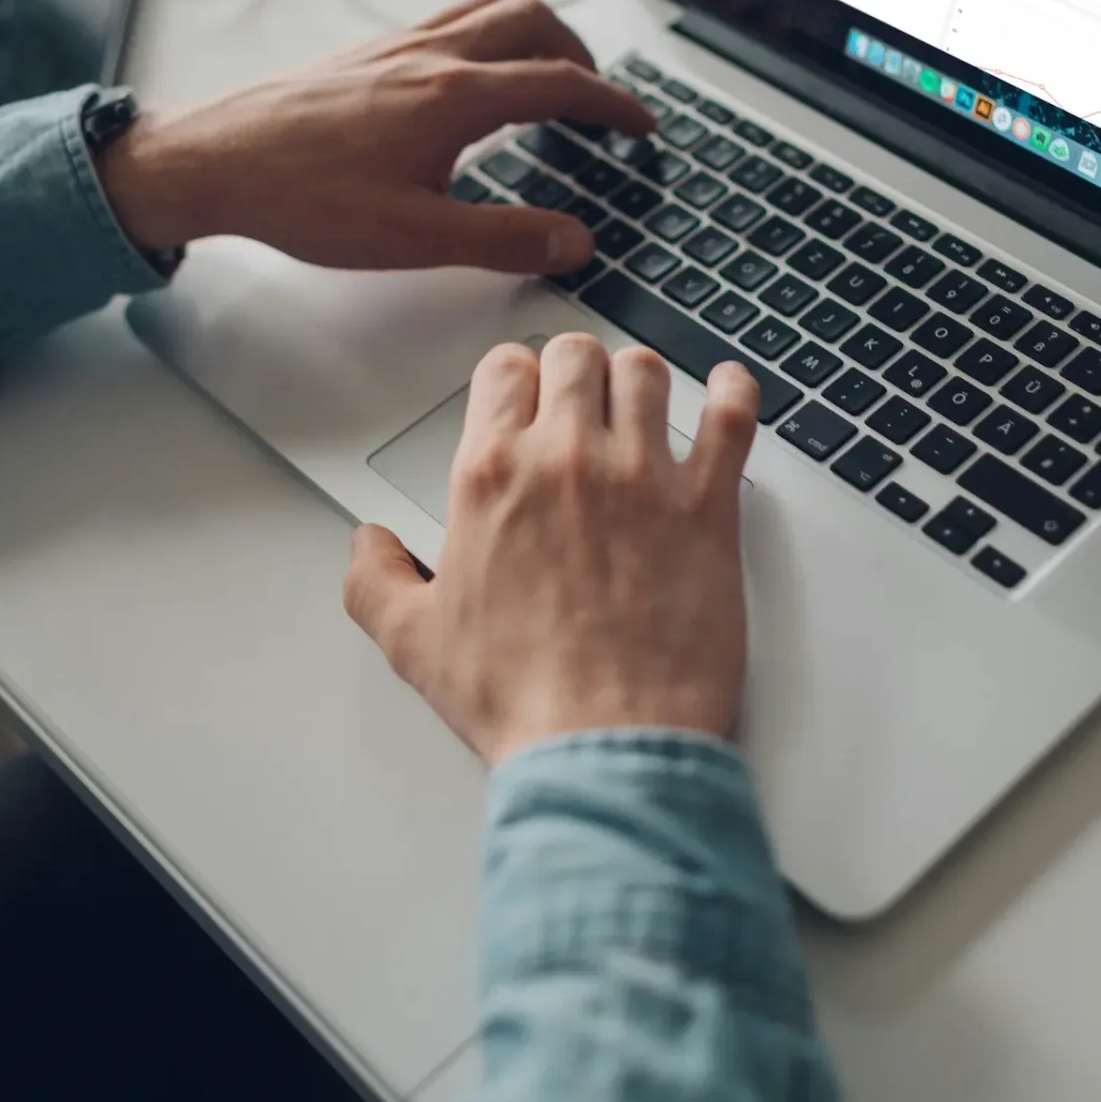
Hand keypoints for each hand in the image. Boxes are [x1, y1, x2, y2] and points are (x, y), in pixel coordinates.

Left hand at [96, 0, 653, 274]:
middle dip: (583, 56)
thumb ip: (504, 239)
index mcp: (454, 98)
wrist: (214, 162)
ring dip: (537, 34)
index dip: (613, 105)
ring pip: (491, 10)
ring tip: (552, 75)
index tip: (640, 125)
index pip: (560, 84)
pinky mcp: (369, 53)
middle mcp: (431, 56)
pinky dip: (488, 34)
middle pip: (535, 24)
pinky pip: (449, 19)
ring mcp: (398, 46)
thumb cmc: (301, 198)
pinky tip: (473, 76)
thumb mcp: (415, 239)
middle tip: (601, 100)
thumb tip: (572, 241)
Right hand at [341, 337, 760, 765]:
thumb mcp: (414, 643)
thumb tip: (368, 546)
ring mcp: (644, 477)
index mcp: (493, 477)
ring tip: (640, 403)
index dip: (514, 378)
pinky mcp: (708, 507)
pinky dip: (732, 392)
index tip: (523, 396)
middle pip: (576, 356)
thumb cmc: (521, 699)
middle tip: (581, 400)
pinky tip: (726, 390)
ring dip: (639, 381)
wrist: (604, 745)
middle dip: (575, 370)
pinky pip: (732, 417)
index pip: (504, 370)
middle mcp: (568, 460)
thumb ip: (376, 580)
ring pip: (646, 373)